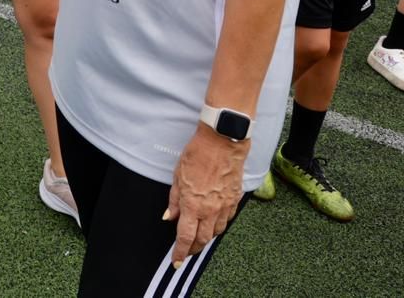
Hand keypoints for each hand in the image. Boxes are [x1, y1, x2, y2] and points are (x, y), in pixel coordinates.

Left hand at [165, 126, 246, 269]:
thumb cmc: (197, 154)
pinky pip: (226, 221)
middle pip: (202, 240)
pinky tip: (212, 223)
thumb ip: (173, 200)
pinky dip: (218, 226)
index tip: (176, 261)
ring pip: (216, 232)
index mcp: (192, 204)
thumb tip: (168, 217)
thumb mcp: (177, 176)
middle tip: (186, 251)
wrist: (222, 142)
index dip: (180, 252)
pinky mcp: (235, 200)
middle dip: (193, 249)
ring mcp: (224, 206)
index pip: (185, 236)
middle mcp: (210, 209)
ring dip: (206, 238)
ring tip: (198, 238)